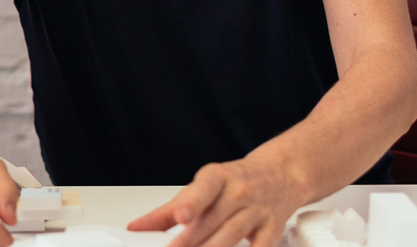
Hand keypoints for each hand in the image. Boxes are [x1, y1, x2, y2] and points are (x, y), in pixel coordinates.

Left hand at [128, 156, 303, 246]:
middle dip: (190, 241)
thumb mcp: (200, 187)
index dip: (191, 202)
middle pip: (211, 220)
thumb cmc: (233, 182)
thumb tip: (137, 228)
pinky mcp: (272, 228)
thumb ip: (167, 211)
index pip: (203, 188)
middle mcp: (238, 191)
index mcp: (216, 177)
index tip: (180, 216)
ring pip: (232, 234)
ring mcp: (256, 210)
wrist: (280, 175)